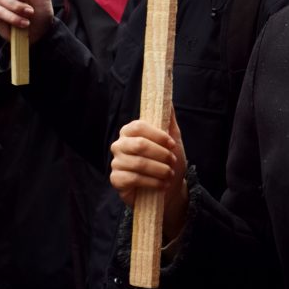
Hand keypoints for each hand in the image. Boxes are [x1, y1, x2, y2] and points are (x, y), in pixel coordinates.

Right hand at [110, 109, 187, 238]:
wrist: (167, 188)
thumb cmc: (167, 161)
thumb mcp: (172, 139)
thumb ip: (168, 119)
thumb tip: (168, 100)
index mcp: (130, 131)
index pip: (139, 126)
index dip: (158, 135)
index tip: (172, 144)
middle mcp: (120, 144)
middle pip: (139, 145)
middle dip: (160, 154)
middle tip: (172, 161)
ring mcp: (116, 162)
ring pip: (139, 163)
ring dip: (159, 170)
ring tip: (169, 174)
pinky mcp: (116, 179)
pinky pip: (134, 179)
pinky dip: (152, 182)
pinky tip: (162, 185)